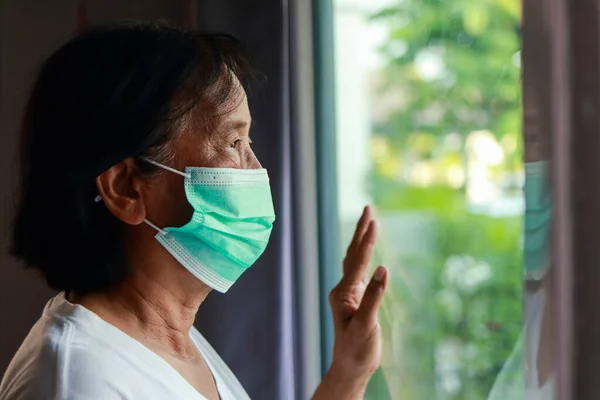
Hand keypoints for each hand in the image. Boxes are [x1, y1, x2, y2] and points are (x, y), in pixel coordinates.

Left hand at [313, 206, 387, 399]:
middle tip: (368, 208)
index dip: (367, 241)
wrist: (351, 367)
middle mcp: (343, 289)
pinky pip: (360, 271)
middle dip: (361, 231)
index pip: (357, 261)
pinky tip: (369, 250)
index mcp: (343, 293)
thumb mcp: (366, 324)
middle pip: (353, 254)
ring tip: (369, 222)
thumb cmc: (357, 349)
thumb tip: (383, 269)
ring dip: (363, 240)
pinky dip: (365, 256)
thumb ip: (374, 297)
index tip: (374, 221)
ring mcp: (349, 293)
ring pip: (355, 260)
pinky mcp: (357, 299)